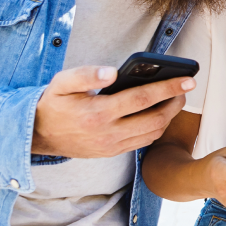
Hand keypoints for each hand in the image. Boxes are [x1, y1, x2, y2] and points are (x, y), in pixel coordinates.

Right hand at [32, 65, 191, 157]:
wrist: (37, 134)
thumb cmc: (54, 103)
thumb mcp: (62, 82)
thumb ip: (86, 74)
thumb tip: (112, 72)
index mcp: (97, 113)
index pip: (142, 99)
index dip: (168, 88)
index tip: (188, 79)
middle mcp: (107, 133)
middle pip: (154, 119)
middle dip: (175, 102)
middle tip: (186, 87)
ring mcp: (111, 146)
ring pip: (152, 133)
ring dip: (169, 116)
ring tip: (176, 98)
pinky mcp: (112, 153)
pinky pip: (143, 142)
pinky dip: (157, 128)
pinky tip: (161, 113)